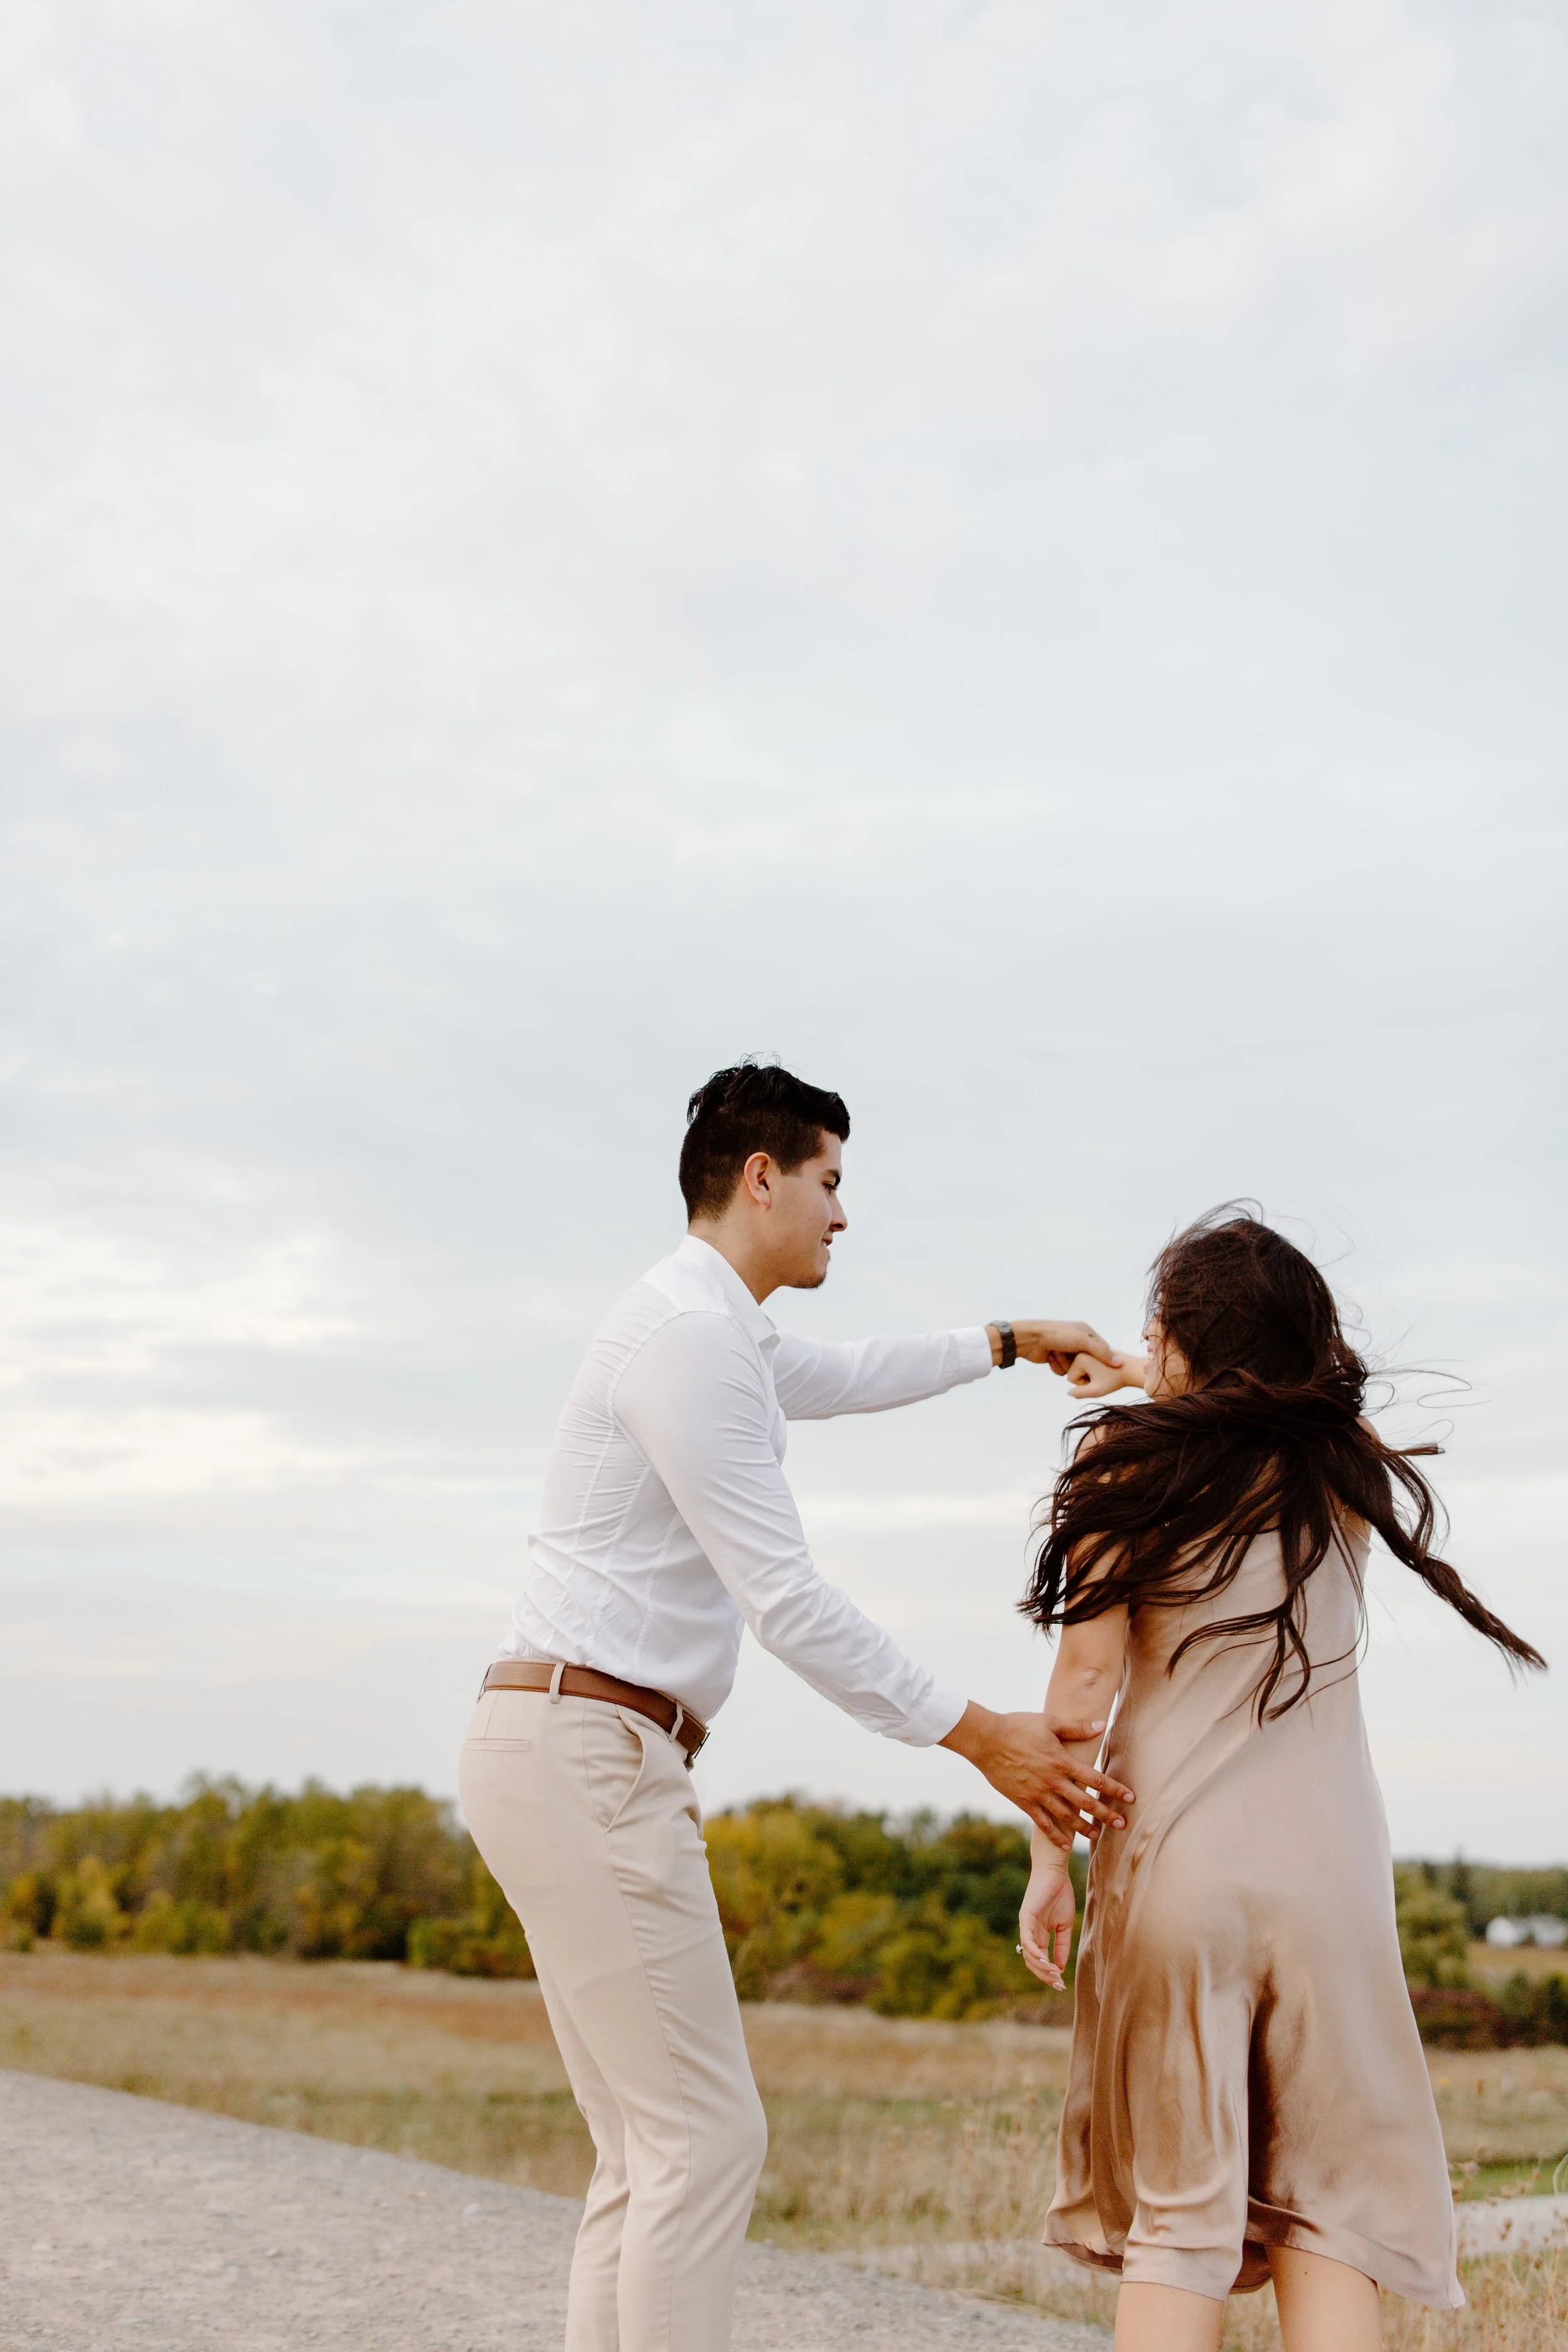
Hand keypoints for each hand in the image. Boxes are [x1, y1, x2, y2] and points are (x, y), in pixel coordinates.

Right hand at [939, 1704, 1133, 1843]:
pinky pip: (1043, 1823)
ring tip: (1097, 1836)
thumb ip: (1076, 1728)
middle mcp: (1053, 1781)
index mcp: (1062, 1761)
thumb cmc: (1018, 1726)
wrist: (986, 1740)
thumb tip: (1101, 1725)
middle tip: (1122, 1825)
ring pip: (1066, 1816)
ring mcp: (1038, 1794)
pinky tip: (1066, 1845)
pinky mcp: (1024, 1802)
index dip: (1114, 1789)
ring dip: (1084, 1827)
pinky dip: (1055, 1836)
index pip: (1095, 1778)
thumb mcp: (1049, 1722)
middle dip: (1105, 1814)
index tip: (1130, 1798)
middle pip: (1085, 1802)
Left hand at [992, 1321, 1121, 1376]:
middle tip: (1074, 1361)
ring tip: (1056, 1354)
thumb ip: (1101, 1352)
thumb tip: (1118, 1363)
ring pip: (1075, 1368)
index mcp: (1085, 1331)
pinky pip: (1063, 1371)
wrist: (1029, 1339)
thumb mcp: (1082, 1341)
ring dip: (1065, 1365)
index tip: (1104, 1368)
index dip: (1102, 1359)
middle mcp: (1076, 1340)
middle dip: (1079, 1364)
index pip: (1102, 1348)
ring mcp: (1065, 1350)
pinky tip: (1050, 1359)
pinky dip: (1057, 1367)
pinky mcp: (1056, 1359)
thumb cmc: (1056, 1335)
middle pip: (1087, 1361)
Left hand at [1019, 1858, 1075, 1988]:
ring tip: (1055, 1975)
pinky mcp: (1025, 1917)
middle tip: (1058, 1985)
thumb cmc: (1060, 1894)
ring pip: (1028, 1955)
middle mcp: (1030, 1933)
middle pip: (1032, 1962)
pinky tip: (1046, 1961)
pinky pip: (1027, 1940)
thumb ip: (1062, 1945)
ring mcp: (1026, 1926)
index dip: (1049, 1974)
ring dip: (1041, 1968)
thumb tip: (1060, 1967)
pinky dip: (1035, 1953)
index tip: (1062, 1984)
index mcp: (1039, 1935)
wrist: (1055, 1872)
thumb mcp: (1064, 1925)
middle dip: (1044, 1976)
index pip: (1040, 1961)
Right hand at [1064, 1351, 1147, 1398]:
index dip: (1083, 1384)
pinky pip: (1086, 1363)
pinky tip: (1104, 1369)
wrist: (1132, 1368)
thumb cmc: (1115, 1380)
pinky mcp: (1093, 1348)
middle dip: (1085, 1377)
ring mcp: (1087, 1348)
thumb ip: (1079, 1393)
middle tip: (1101, 1377)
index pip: (1070, 1378)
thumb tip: (1069, 1392)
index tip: (1098, 1380)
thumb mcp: (1096, 1391)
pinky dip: (1093, 1368)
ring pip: (1080, 1368)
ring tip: (1103, 1373)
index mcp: (1080, 1358)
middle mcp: (1081, 1350)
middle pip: (1074, 1372)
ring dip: (1089, 1373)